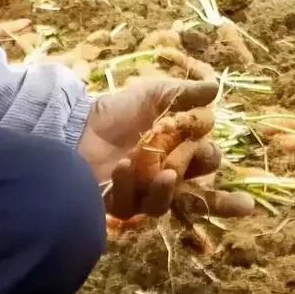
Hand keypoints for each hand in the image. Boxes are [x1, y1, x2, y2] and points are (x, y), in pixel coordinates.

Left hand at [76, 76, 253, 220]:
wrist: (79, 122)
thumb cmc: (120, 111)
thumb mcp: (154, 94)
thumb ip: (184, 94)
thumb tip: (214, 88)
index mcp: (179, 152)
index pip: (207, 162)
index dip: (212, 161)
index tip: (206, 147)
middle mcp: (164, 178)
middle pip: (194, 194)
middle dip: (206, 186)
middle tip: (204, 165)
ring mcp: (140, 195)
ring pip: (161, 205)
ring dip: (166, 189)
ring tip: (167, 172)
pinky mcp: (115, 204)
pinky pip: (127, 204)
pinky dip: (127, 184)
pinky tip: (124, 164)